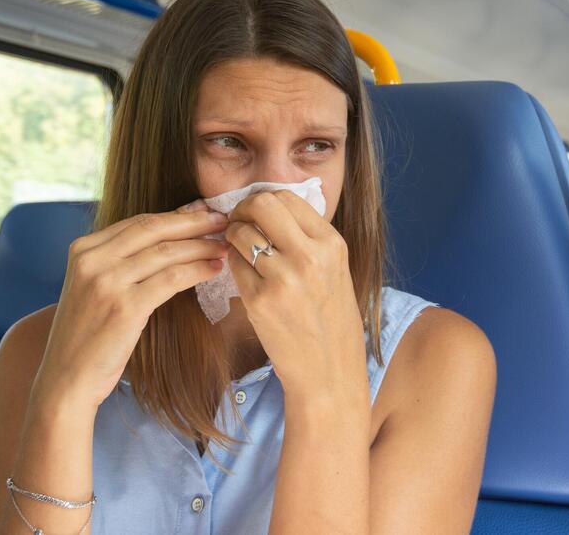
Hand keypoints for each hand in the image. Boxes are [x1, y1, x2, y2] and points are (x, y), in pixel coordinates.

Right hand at [31, 199, 229, 411]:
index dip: (176, 215)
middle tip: (223, 220)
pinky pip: (171, 279)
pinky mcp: (124, 306)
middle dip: (194, 223)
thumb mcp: (94, 287)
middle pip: (154, 229)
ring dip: (202, 247)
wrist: (66, 379)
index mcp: (83, 249)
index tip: (204, 212)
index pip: (138, 221)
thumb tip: (169, 237)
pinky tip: (214, 270)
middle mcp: (92, 259)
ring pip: (167, 252)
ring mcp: (106, 282)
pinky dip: (197, 270)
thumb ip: (120, 261)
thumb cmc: (87, 336)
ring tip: (225, 247)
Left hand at [225, 190, 367, 404]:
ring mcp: (284, 279)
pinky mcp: (260, 301)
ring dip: (233, 237)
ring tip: (239, 252)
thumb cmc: (330, 320)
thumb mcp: (335, 270)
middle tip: (239, 223)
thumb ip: (308, 238)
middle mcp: (310, 257)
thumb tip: (271, 207)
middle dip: (243, 209)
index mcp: (331, 244)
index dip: (264, 200)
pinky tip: (243, 276)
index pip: (287, 197)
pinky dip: (232, 264)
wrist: (329, 371)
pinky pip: (233, 264)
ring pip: (241, 233)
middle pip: (262, 204)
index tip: (256, 213)